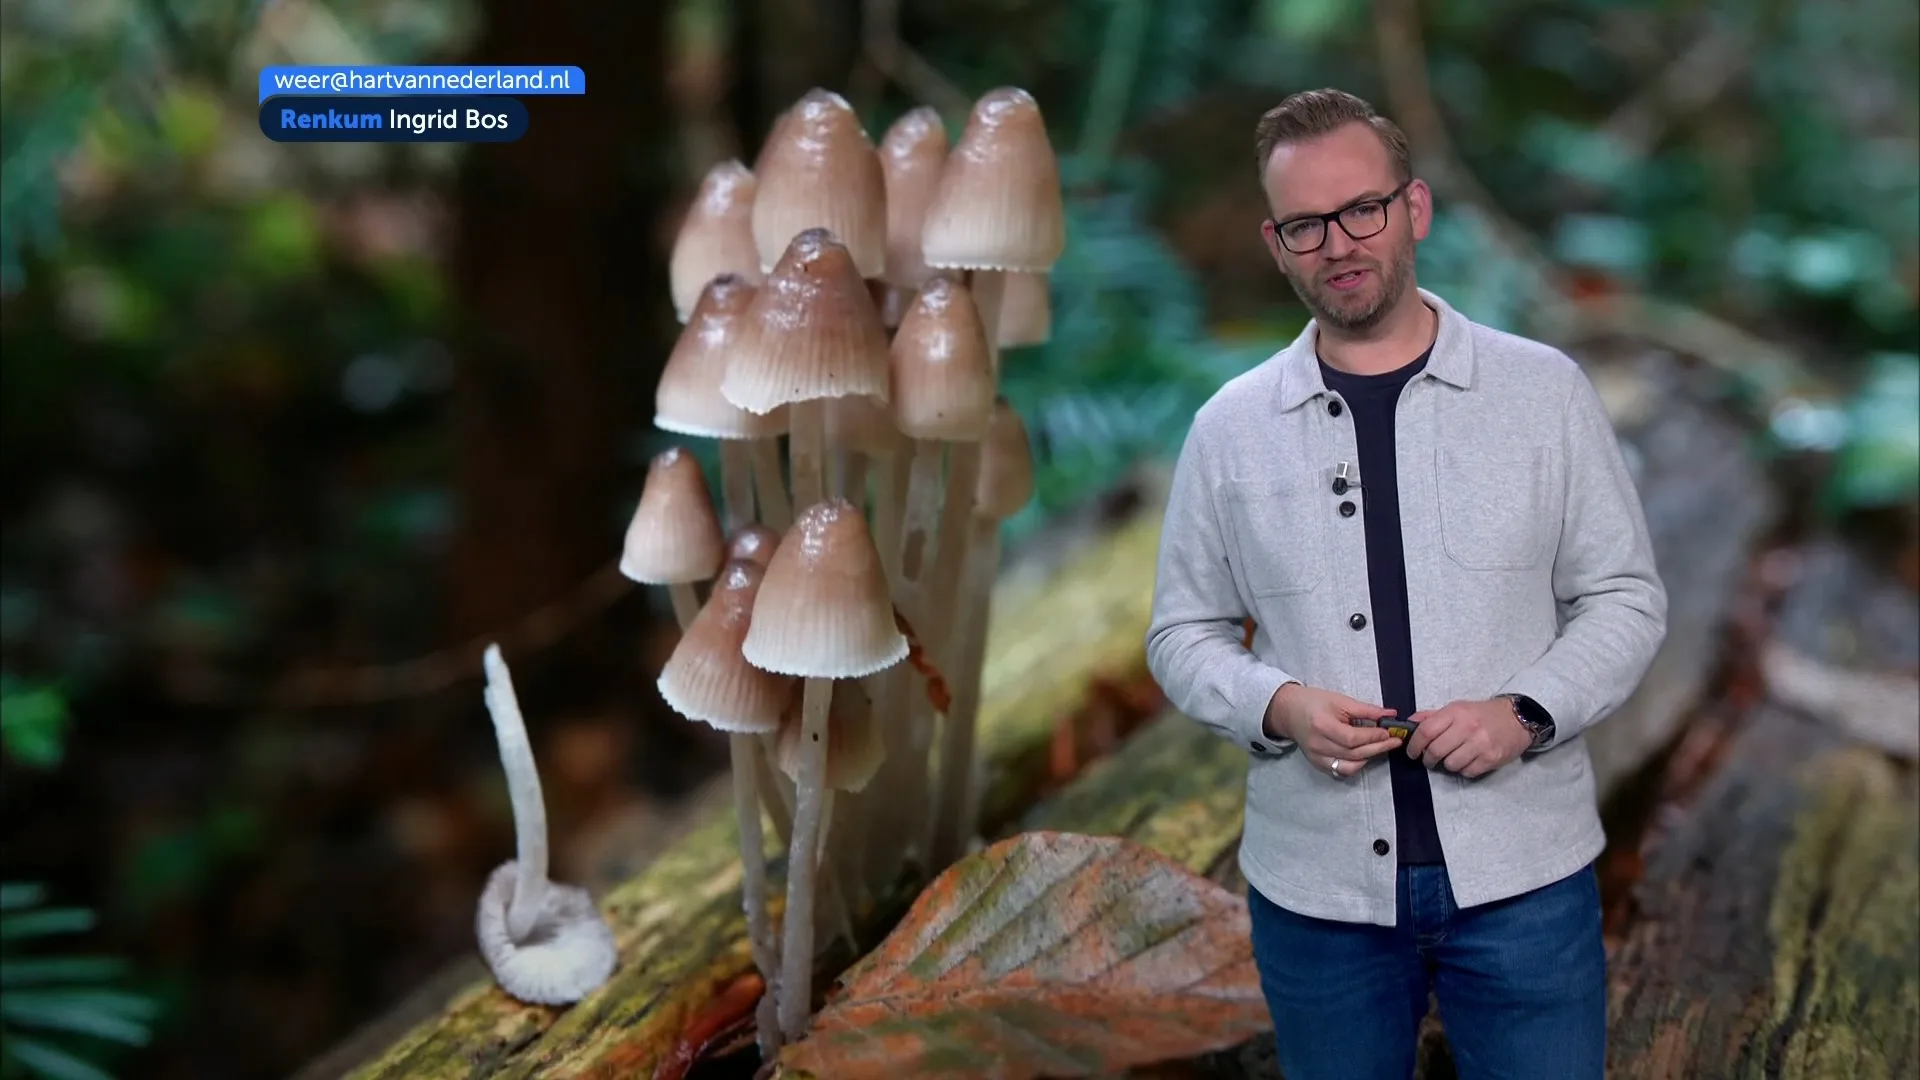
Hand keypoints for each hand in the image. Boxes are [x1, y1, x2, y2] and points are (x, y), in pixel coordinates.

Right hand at [1264, 682, 1400, 778]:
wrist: (1288, 712)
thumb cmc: (1313, 702)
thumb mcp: (1339, 700)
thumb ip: (1365, 709)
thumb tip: (1390, 715)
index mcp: (1322, 725)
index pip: (1353, 738)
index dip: (1373, 737)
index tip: (1389, 732)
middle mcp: (1318, 745)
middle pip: (1354, 753)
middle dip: (1378, 748)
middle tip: (1395, 741)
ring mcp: (1317, 757)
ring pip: (1350, 766)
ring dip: (1369, 758)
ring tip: (1381, 747)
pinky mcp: (1318, 764)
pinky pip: (1342, 771)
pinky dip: (1356, 765)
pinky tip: (1365, 755)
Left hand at [1404, 699, 1533, 777]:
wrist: (1518, 719)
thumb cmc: (1483, 714)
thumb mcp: (1458, 708)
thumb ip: (1433, 717)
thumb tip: (1409, 724)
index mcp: (1456, 712)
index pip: (1426, 731)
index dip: (1414, 745)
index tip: (1412, 752)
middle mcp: (1467, 727)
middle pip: (1436, 750)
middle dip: (1428, 759)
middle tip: (1429, 760)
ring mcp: (1480, 744)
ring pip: (1451, 764)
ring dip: (1448, 765)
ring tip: (1453, 758)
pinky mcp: (1491, 758)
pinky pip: (1467, 772)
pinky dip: (1464, 770)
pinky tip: (1468, 761)